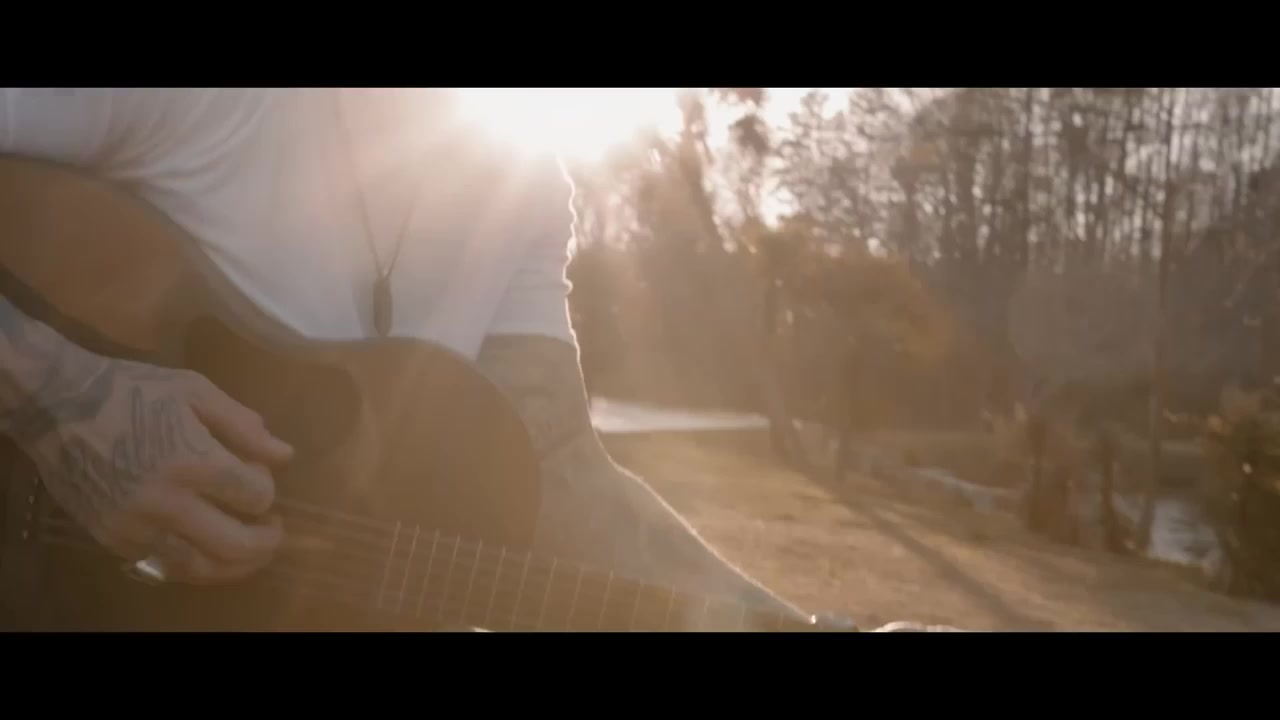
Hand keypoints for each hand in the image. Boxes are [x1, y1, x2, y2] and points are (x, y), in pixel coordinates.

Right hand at [17, 353, 293, 583]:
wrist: (57, 406)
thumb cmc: (132, 390)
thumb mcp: (194, 390)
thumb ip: (242, 425)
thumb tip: (284, 455)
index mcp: (193, 460)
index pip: (255, 496)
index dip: (266, 488)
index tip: (258, 474)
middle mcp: (167, 502)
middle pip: (234, 544)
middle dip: (266, 541)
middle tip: (273, 529)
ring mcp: (137, 525)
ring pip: (199, 567)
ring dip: (234, 565)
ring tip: (249, 550)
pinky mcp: (113, 538)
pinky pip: (164, 566)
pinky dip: (194, 564)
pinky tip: (207, 549)